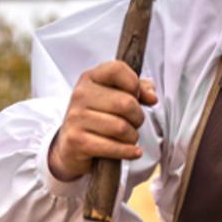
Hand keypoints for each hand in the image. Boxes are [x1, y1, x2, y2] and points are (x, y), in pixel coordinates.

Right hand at [47, 60, 158, 181]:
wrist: (70, 147)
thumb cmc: (97, 119)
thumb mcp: (113, 98)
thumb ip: (137, 90)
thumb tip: (152, 97)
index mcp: (90, 78)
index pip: (117, 69)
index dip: (134, 84)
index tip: (137, 96)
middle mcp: (80, 95)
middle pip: (126, 103)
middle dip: (138, 117)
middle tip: (134, 123)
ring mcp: (76, 118)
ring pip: (121, 127)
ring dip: (132, 137)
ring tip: (128, 137)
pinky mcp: (77, 141)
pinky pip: (113, 147)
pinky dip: (128, 151)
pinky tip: (133, 152)